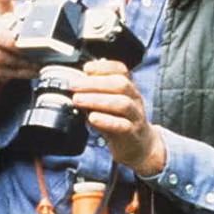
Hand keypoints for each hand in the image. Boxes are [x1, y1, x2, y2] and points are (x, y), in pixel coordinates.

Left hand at [70, 59, 166, 175]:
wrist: (139, 146)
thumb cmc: (119, 121)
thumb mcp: (109, 104)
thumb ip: (95, 94)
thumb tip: (75, 84)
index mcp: (129, 88)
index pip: (121, 70)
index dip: (104, 67)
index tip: (86, 68)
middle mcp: (134, 99)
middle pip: (120, 84)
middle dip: (94, 83)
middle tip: (74, 86)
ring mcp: (135, 116)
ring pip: (122, 104)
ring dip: (97, 100)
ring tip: (78, 100)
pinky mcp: (132, 133)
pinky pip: (122, 125)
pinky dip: (106, 121)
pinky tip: (92, 118)